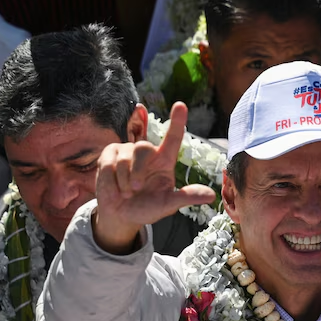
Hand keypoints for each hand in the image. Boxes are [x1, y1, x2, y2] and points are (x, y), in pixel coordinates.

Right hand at [93, 102, 216, 253]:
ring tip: (126, 192)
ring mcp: (127, 150)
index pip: (173, 137)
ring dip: (123, 180)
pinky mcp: (110, 153)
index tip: (180, 105)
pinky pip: (109, 163)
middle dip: (136, 171)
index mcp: (164, 160)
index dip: (177, 120)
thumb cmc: (147, 208)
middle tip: (135, 189)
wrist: (121, 215)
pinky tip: (114, 188)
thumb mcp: (167, 205)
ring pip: (125, 158)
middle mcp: (147, 152)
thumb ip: (186, 197)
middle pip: (143, 148)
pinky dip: (110, 180)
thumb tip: (211, 195)